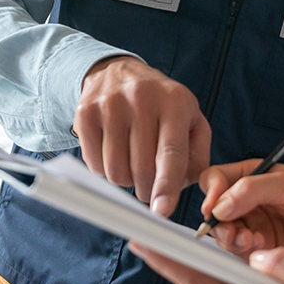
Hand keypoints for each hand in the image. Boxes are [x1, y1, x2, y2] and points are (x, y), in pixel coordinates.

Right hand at [77, 56, 209, 216]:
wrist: (119, 72)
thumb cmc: (162, 104)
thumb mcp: (192, 120)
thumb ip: (198, 157)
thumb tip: (183, 188)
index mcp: (174, 102)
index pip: (170, 153)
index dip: (166, 186)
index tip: (162, 211)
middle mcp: (141, 99)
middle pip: (141, 169)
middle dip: (146, 189)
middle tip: (149, 184)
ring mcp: (110, 105)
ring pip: (115, 171)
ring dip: (125, 180)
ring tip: (132, 162)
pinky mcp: (85, 113)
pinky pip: (94, 164)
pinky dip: (105, 170)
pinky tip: (114, 153)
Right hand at [196, 161, 283, 270]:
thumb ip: (252, 190)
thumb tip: (220, 204)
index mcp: (254, 176)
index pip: (216, 179)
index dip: (211, 192)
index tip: (214, 206)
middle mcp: (250, 201)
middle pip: (215, 210)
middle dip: (219, 222)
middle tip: (232, 230)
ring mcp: (255, 225)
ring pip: (225, 233)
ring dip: (231, 238)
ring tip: (249, 240)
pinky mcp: (262, 249)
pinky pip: (239, 252)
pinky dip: (243, 251)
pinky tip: (260, 247)